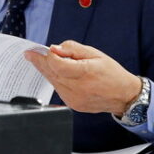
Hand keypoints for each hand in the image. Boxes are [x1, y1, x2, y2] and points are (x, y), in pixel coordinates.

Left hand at [25, 40, 141, 115]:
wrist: (123, 95)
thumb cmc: (110, 72)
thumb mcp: (94, 53)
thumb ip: (73, 49)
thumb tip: (54, 48)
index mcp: (86, 73)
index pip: (58, 65)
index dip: (47, 56)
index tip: (38, 50)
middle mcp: (79, 88)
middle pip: (52, 73)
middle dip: (39, 62)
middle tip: (29, 54)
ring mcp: (75, 99)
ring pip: (52, 81)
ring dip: (46, 70)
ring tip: (39, 60)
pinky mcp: (72, 105)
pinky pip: (58, 89)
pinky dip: (54, 79)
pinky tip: (55, 72)